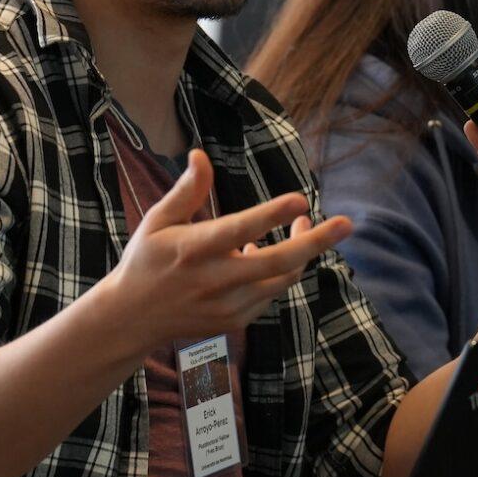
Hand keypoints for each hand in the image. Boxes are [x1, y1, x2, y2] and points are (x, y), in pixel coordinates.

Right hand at [103, 149, 351, 349]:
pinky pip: (270, 295)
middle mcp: (214, 280)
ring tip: (307, 227)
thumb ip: (186, 191)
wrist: (132, 319)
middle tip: (346, 224)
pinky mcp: (234, 321)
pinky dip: (279, 274)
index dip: (272, 215)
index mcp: (194, 249)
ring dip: (301, 253)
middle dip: (315, 242)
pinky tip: (269, 254)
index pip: (240, 230)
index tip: (301, 199)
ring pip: (281, 281)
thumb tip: (200, 154)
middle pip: (276, 263)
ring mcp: (227, 306)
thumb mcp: (158, 220)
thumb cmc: (145, 260)